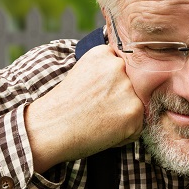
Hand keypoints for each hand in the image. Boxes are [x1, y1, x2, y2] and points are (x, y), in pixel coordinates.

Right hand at [25, 45, 143, 172]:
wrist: (50, 129)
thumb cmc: (62, 107)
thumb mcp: (82, 74)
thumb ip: (106, 72)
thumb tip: (131, 81)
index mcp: (103, 54)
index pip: (123, 68)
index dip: (112, 85)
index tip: (98, 94)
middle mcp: (118, 66)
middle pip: (132, 86)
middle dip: (120, 99)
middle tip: (98, 109)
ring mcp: (128, 88)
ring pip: (137, 105)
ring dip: (124, 116)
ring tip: (99, 121)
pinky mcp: (134, 111)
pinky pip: (138, 126)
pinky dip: (125, 134)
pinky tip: (105, 132)